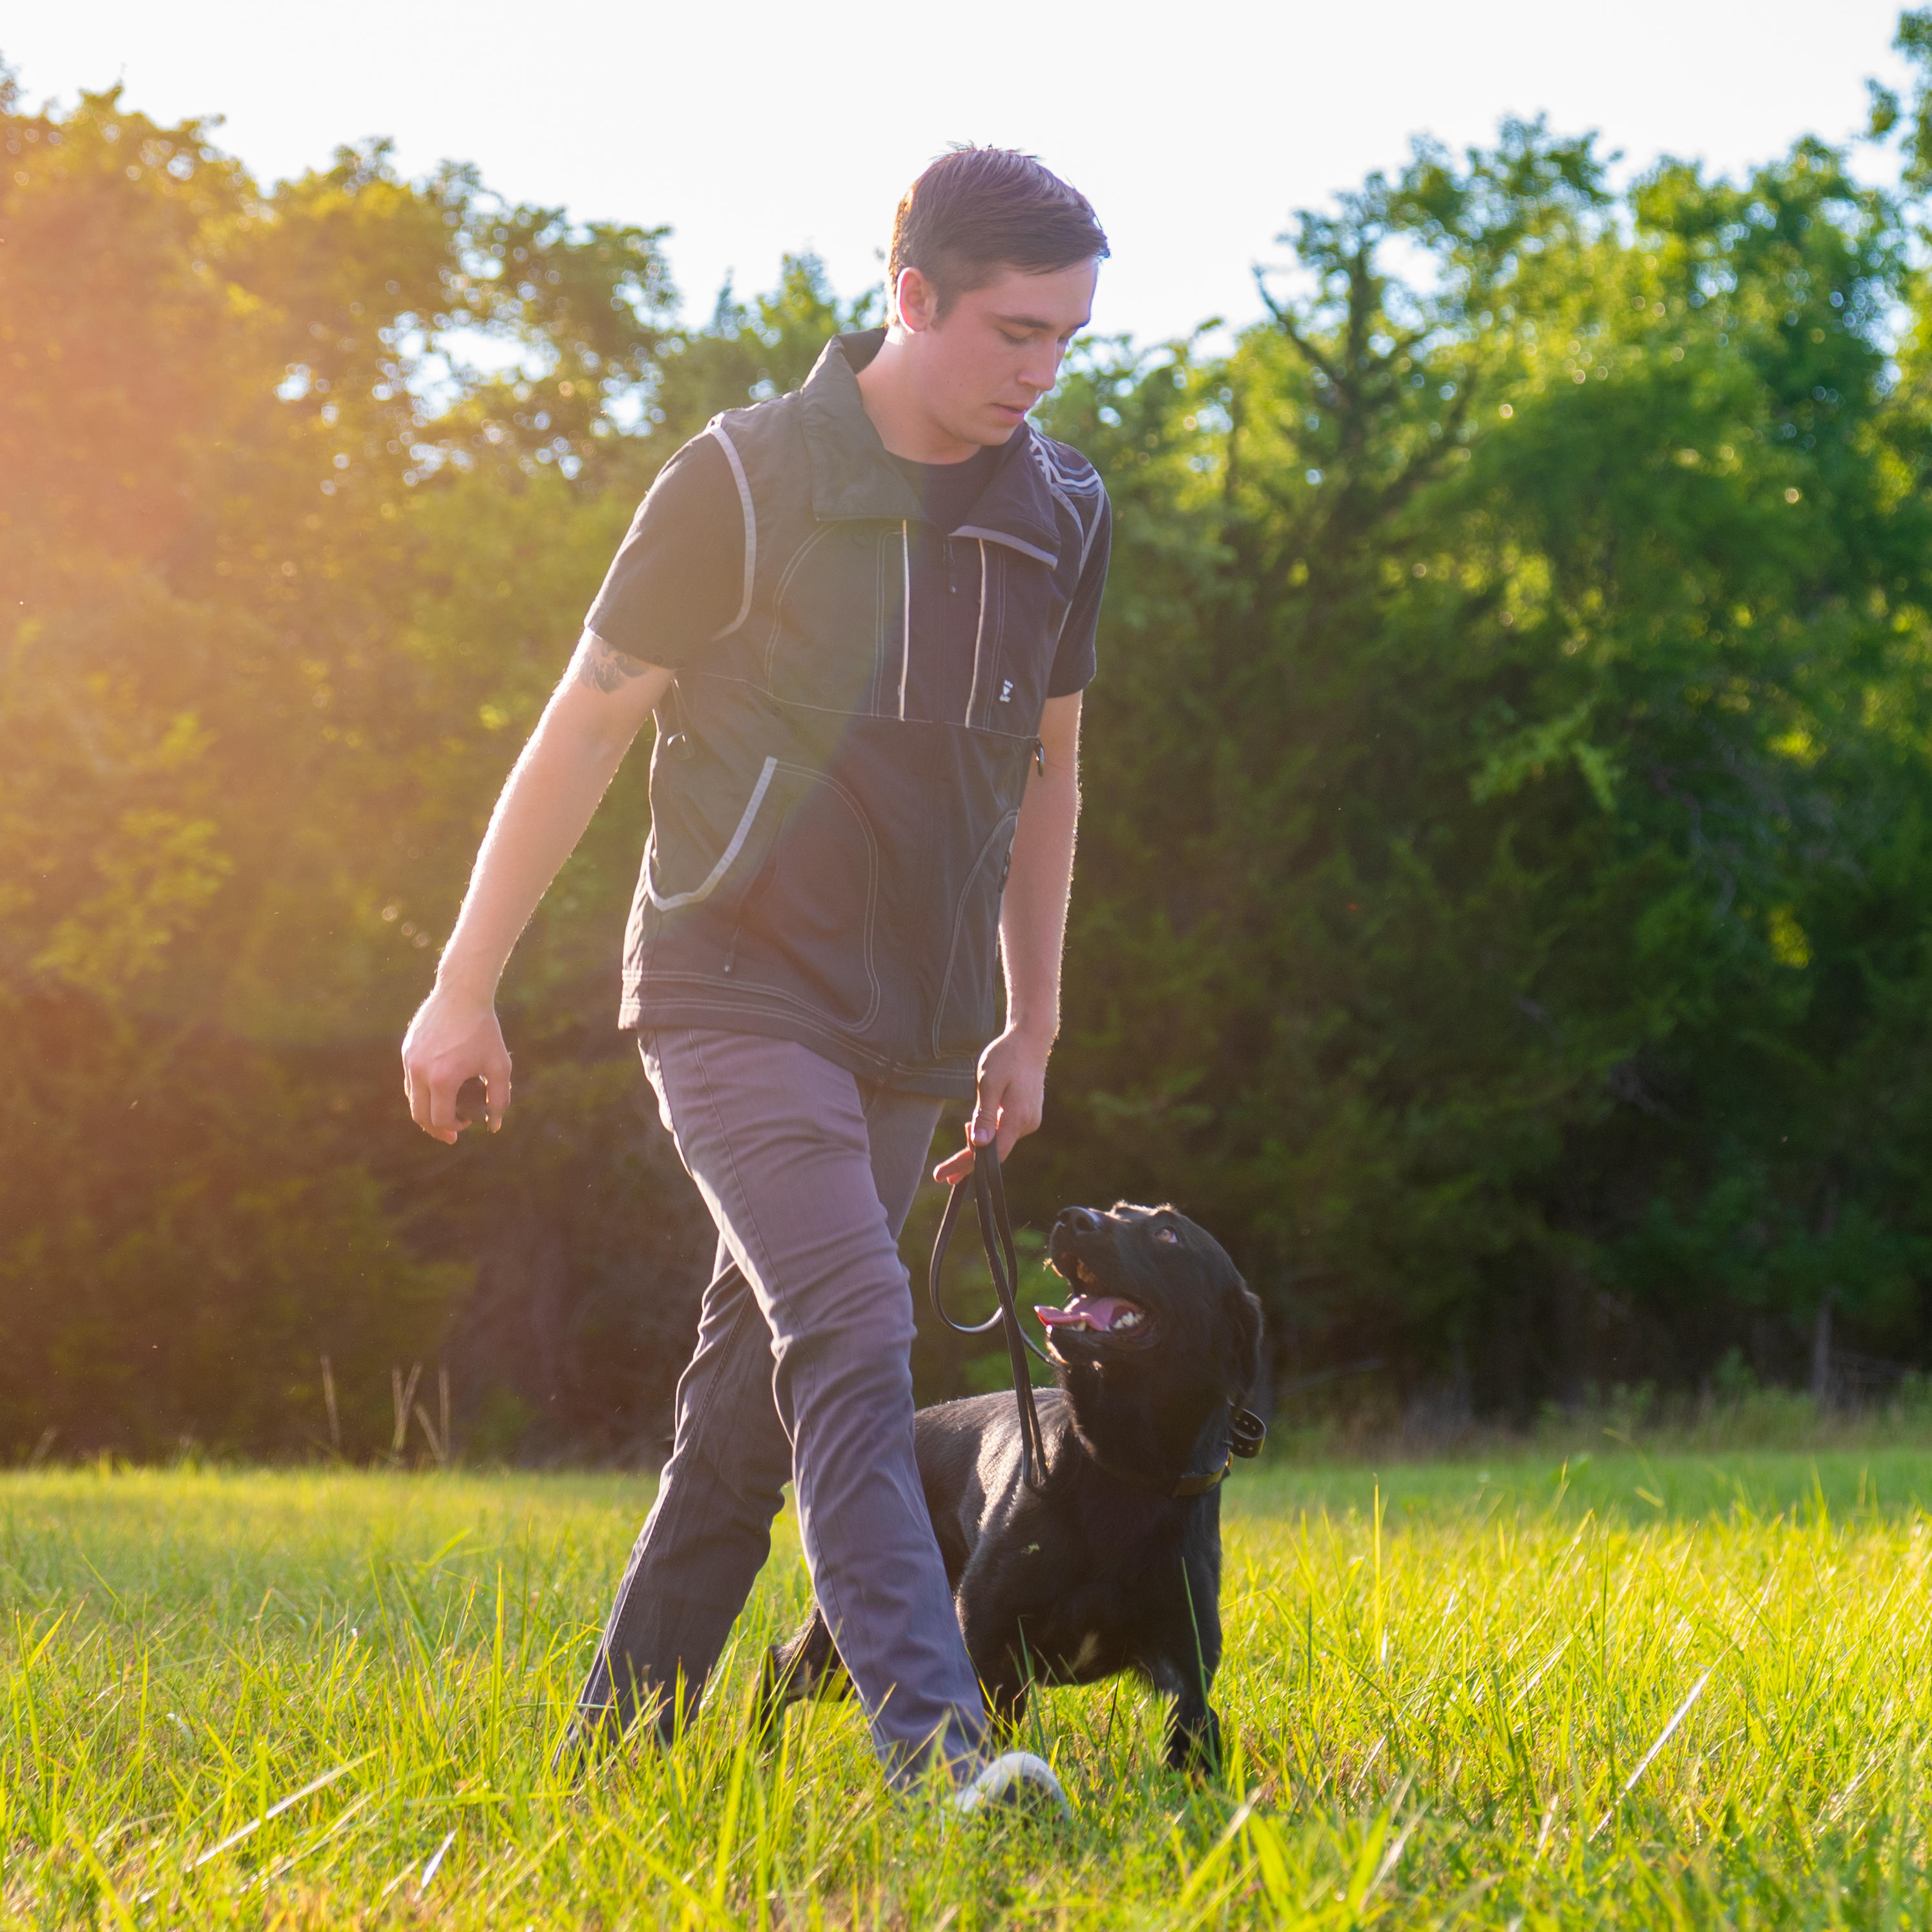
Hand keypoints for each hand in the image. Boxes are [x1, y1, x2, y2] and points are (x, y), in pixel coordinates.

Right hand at [401, 988, 511, 1143]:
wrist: (462, 994)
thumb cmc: (484, 1030)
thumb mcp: (499, 1065)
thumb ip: (499, 1099)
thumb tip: (493, 1127)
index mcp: (442, 1079)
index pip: (441, 1118)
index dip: (454, 1128)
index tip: (466, 1124)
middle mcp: (420, 1072)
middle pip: (420, 1115)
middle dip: (435, 1129)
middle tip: (450, 1134)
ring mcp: (410, 1060)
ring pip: (412, 1099)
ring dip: (426, 1112)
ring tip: (442, 1116)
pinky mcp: (407, 1050)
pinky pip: (410, 1080)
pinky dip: (421, 1093)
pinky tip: (436, 1093)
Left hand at [933, 1025, 1050, 1184]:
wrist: (1030, 1040)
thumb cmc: (1006, 1057)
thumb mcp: (989, 1083)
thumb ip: (985, 1115)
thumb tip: (980, 1144)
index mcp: (1017, 1118)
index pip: (992, 1153)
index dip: (968, 1165)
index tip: (946, 1175)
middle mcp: (1027, 1123)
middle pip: (996, 1151)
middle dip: (969, 1162)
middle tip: (944, 1175)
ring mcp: (1030, 1119)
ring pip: (1000, 1140)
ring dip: (978, 1146)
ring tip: (954, 1155)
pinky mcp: (1028, 1113)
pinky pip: (1005, 1130)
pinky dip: (989, 1134)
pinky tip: (973, 1131)